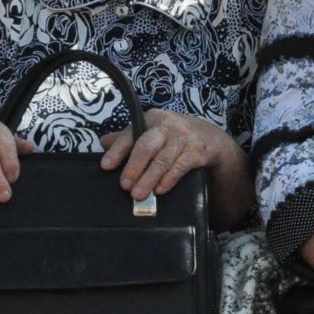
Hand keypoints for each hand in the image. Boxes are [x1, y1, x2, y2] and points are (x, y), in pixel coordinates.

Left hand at [99, 109, 233, 201]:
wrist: (210, 137)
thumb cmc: (174, 135)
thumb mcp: (152, 131)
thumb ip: (128, 137)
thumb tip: (103, 143)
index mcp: (151, 119)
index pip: (131, 134)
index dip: (117, 151)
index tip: (106, 166)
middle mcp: (168, 125)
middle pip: (148, 145)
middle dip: (135, 166)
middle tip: (125, 186)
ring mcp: (184, 137)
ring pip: (164, 159)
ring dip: (150, 178)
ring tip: (138, 194)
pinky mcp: (198, 150)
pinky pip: (182, 166)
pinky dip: (170, 178)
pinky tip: (160, 189)